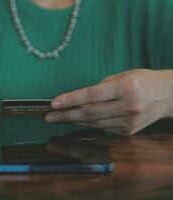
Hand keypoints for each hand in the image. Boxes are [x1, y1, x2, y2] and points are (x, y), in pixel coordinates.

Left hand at [45, 69, 172, 135]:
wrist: (167, 96)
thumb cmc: (143, 80)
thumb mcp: (122, 76)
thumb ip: (101, 88)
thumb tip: (79, 99)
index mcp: (126, 88)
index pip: (91, 96)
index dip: (70, 100)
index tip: (53, 104)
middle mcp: (128, 106)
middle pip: (89, 113)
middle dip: (65, 115)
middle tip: (48, 117)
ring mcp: (128, 122)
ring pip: (93, 123)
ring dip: (73, 121)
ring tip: (57, 119)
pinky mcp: (128, 131)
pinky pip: (102, 128)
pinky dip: (87, 124)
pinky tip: (76, 121)